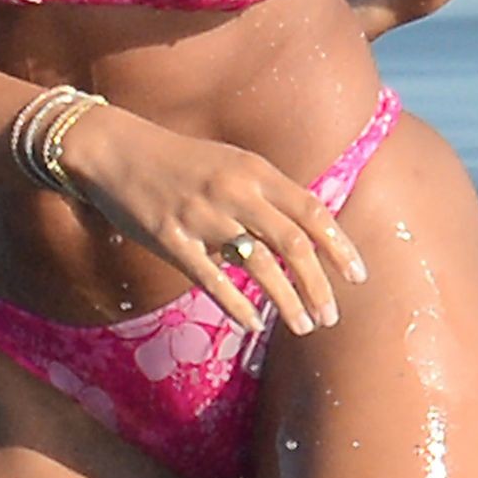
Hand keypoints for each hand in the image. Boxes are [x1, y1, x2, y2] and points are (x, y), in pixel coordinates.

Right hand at [60, 103, 367, 337]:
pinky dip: (238, 305)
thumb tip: (307, 232)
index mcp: (255, 171)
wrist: (120, 151)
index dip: (339, 246)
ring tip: (303, 326)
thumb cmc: (183, 162)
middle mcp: (235, 191)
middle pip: (293, 244)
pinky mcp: (171, 238)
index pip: (312, 211)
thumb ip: (268, 195)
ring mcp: (202, 215)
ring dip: (287, 301)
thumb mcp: (233, 165)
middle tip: (330, 315)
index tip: (358, 276)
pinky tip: (254, 324)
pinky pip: (212, 279)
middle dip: (319, 285)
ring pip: (259, 265)